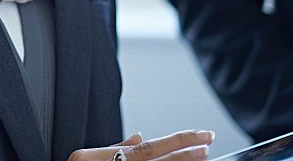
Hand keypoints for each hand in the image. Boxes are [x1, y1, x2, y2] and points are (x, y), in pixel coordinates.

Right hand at [68, 130, 215, 160]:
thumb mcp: (84, 160)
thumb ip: (113, 148)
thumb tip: (139, 134)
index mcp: (97, 158)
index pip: (146, 147)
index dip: (175, 141)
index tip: (199, 136)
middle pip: (154, 158)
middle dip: (185, 150)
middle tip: (209, 141)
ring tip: (204, 155)